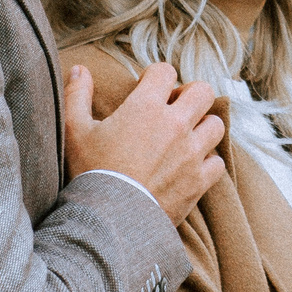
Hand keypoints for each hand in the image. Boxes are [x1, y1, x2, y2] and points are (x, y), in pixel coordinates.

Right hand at [66, 62, 225, 223]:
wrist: (107, 222)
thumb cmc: (90, 173)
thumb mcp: (74, 132)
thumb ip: (76, 95)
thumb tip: (80, 68)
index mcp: (146, 107)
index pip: (165, 72)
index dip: (156, 77)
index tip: (147, 89)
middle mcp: (175, 125)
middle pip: (203, 92)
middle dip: (191, 95)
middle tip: (175, 109)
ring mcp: (191, 153)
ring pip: (216, 125)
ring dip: (203, 128)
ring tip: (185, 138)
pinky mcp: (199, 181)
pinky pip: (217, 163)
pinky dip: (207, 163)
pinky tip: (190, 167)